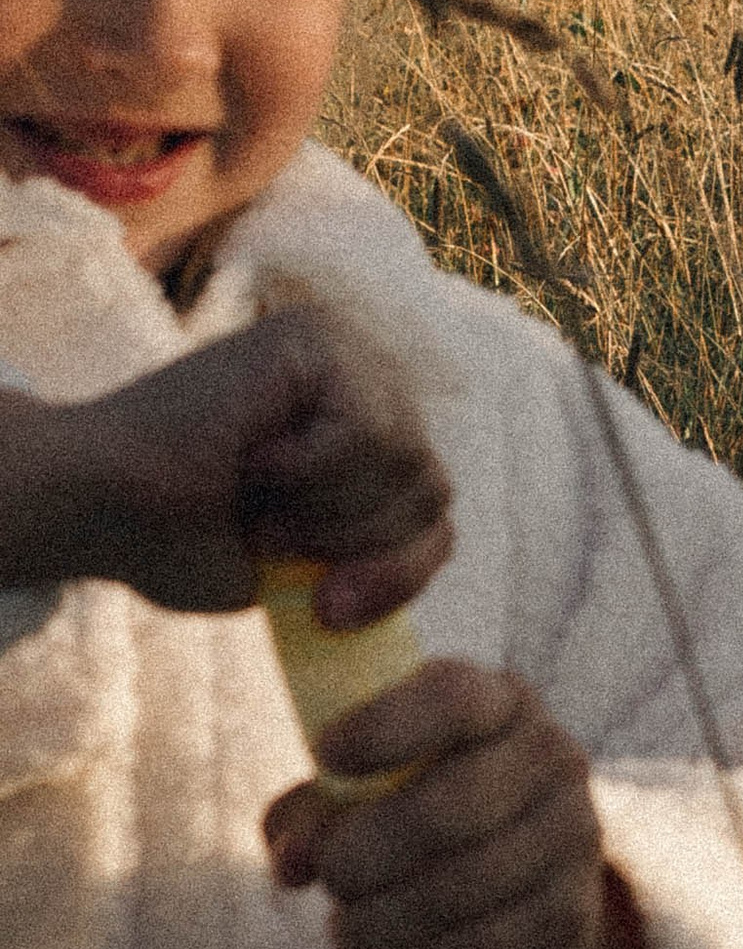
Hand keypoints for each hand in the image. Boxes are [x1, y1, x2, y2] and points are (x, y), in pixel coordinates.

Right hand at [7, 307, 449, 626]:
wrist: (98, 505)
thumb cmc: (183, 536)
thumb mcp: (302, 564)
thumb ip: (374, 549)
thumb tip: (439, 545)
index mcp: (366, 432)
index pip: (434, 510)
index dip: (398, 571)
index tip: (330, 610)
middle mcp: (365, 381)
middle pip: (431, 489)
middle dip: (358, 543)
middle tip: (275, 543)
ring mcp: (344, 350)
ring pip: (404, 460)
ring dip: (327, 509)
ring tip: (259, 500)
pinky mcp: (313, 338)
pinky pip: (363, 429)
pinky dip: (308, 469)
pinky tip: (253, 456)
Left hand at [265, 660, 644, 948]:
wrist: (527, 886)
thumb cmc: (423, 812)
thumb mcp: (367, 792)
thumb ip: (314, 813)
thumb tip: (293, 861)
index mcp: (498, 702)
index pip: (451, 699)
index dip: (384, 727)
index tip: (325, 756)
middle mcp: (551, 756)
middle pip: (450, 809)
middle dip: (367, 855)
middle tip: (330, 881)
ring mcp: (573, 833)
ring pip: (463, 889)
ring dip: (382, 924)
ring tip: (345, 936)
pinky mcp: (573, 911)